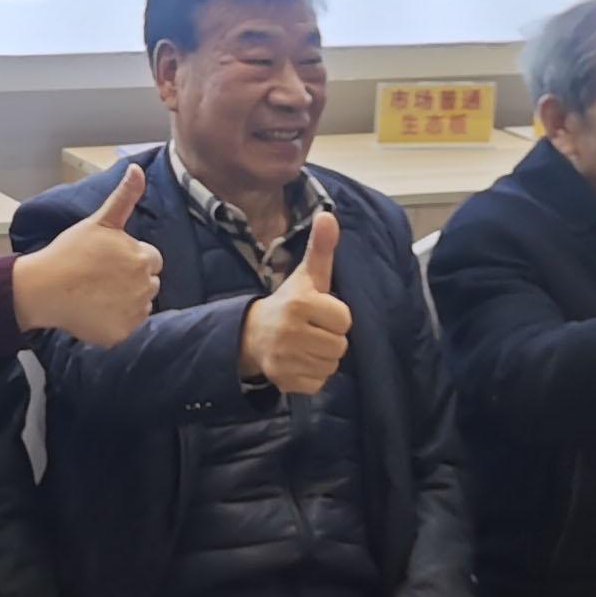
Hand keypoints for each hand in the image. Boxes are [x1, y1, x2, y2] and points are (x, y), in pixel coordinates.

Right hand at [14, 163, 161, 346]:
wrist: (43, 288)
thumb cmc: (69, 252)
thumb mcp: (99, 221)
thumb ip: (124, 197)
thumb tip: (138, 168)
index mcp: (142, 257)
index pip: (151, 259)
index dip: (130, 259)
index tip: (108, 261)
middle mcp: (144, 286)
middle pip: (148, 283)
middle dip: (130, 280)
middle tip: (100, 278)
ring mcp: (134, 312)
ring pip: (140, 306)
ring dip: (126, 301)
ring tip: (97, 295)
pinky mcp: (122, 334)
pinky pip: (128, 328)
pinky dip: (116, 323)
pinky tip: (95, 312)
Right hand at [238, 209, 352, 395]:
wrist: (251, 335)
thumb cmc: (288, 303)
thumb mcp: (306, 276)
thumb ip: (321, 248)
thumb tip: (328, 214)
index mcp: (300, 303)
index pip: (344, 319)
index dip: (335, 316)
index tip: (318, 312)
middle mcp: (291, 331)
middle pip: (340, 345)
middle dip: (330, 338)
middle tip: (312, 330)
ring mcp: (285, 358)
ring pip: (331, 365)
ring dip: (323, 357)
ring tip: (306, 345)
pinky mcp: (284, 380)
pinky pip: (319, 382)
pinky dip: (313, 375)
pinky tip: (299, 361)